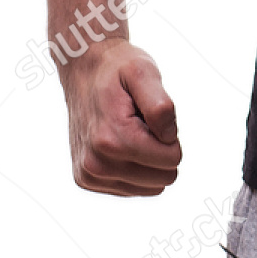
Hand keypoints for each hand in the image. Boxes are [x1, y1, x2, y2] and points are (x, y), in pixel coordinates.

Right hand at [64, 39, 181, 195]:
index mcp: (112, 140)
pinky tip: (119, 141)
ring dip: (147, 159)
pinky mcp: (87, 180)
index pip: (172, 159)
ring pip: (149, 187)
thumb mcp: (144, 72)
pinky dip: (133, 166)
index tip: (150, 114)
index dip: (170, 134)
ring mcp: (89, 175)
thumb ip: (161, 106)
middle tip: (141, 122)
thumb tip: (169, 139)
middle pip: (163, 178)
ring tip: (129, 130)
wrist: (83, 69)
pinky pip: (132, 188)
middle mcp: (96, 164)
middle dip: (160, 148)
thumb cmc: (118, 69)